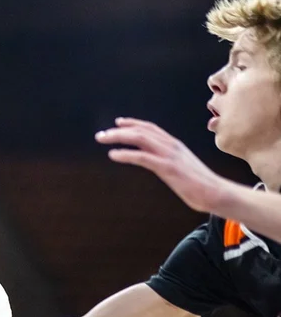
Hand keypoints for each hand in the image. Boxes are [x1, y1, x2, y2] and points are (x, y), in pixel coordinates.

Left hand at [95, 117, 228, 213]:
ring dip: (118, 137)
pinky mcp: (168, 168)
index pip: (150, 128)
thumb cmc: (198, 183)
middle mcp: (171, 145)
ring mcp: (170, 155)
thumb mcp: (180, 166)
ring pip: (140, 139)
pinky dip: (126, 154)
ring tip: (103, 139)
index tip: (117, 123)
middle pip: (141, 130)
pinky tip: (114, 155)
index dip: (132, 123)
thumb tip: (152, 161)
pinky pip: (143, 157)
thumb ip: (166, 160)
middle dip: (118, 131)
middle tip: (101, 134)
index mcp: (174, 145)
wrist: (216, 193)